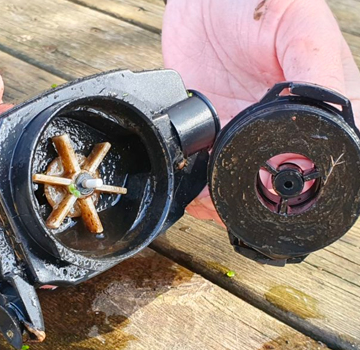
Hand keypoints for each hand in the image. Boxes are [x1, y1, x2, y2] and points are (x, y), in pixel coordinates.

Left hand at [162, 0, 359, 222]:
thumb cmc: (255, 0)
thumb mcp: (297, 25)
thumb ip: (314, 69)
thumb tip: (329, 115)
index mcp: (321, 100)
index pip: (331, 152)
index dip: (313, 179)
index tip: (289, 190)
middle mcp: (285, 121)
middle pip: (285, 176)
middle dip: (265, 197)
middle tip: (245, 205)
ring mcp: (247, 128)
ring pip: (245, 178)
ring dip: (230, 197)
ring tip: (214, 201)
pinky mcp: (213, 128)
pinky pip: (209, 165)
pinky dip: (202, 183)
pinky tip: (196, 188)